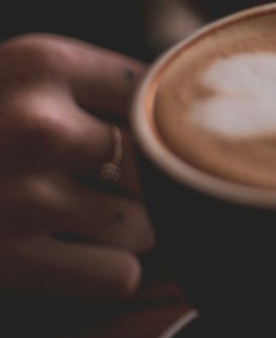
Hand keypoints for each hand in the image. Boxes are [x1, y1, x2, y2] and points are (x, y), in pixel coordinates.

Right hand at [0, 35, 152, 298]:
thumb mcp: (19, 77)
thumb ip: (94, 87)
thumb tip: (195, 116)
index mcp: (43, 61)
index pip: (157, 97)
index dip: (156, 128)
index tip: (147, 143)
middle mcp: (38, 122)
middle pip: (159, 166)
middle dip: (144, 186)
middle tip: (112, 190)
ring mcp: (23, 193)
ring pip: (146, 225)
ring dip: (126, 231)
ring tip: (78, 219)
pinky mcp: (10, 258)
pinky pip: (119, 276)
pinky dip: (105, 273)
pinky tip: (69, 256)